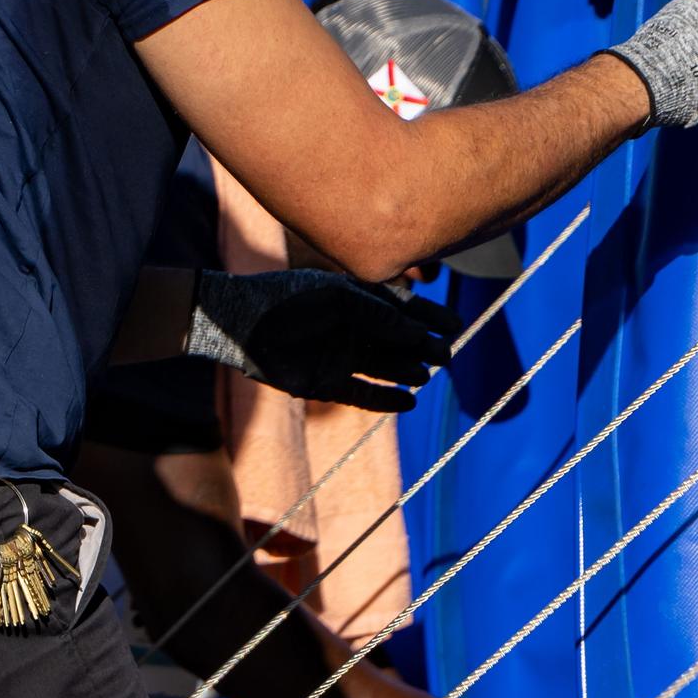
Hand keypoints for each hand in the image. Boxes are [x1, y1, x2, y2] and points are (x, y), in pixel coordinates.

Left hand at [183, 270, 459, 412]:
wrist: (243, 324)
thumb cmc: (288, 299)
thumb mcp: (338, 297)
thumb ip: (379, 313)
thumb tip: (418, 332)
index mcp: (357, 301)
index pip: (403, 309)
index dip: (429, 317)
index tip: (455, 325)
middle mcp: (353, 330)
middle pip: (399, 342)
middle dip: (424, 347)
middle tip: (445, 354)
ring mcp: (341, 357)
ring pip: (386, 368)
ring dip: (408, 371)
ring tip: (424, 373)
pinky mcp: (327, 384)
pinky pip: (365, 396)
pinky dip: (387, 399)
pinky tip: (409, 400)